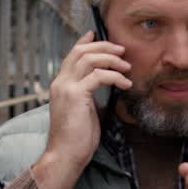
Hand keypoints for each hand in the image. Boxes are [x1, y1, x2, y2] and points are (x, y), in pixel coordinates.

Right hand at [32, 32, 132, 188]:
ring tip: (127, 67)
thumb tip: (106, 84)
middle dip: (103, 46)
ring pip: (89, 58)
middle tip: (122, 50)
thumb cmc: (77, 138)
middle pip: (81, 51)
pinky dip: (115, 76)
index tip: (97, 33)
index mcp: (60, 85)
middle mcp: (60, 82)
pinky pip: (99, 76)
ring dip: (112, 59)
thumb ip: (90, 94)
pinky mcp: (75, 95)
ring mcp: (66, 87)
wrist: (65, 155)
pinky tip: (125, 84)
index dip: (85, 41)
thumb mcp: (84, 110)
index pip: (72, 55)